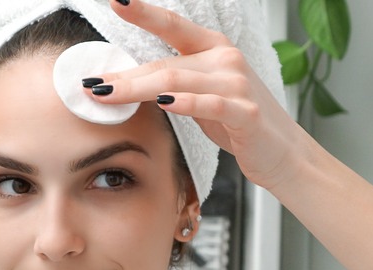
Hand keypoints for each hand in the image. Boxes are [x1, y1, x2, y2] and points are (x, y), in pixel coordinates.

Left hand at [90, 0, 311, 189]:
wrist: (282, 151)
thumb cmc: (239, 123)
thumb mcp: (204, 95)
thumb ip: (175, 83)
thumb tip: (125, 82)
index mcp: (215, 48)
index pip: (172, 25)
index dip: (143, 11)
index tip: (116, 1)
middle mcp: (226, 60)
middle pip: (164, 64)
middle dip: (124, 75)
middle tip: (90, 85)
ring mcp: (238, 85)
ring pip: (177, 81)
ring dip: (137, 89)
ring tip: (107, 96)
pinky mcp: (246, 113)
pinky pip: (210, 104)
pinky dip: (184, 103)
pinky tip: (163, 103)